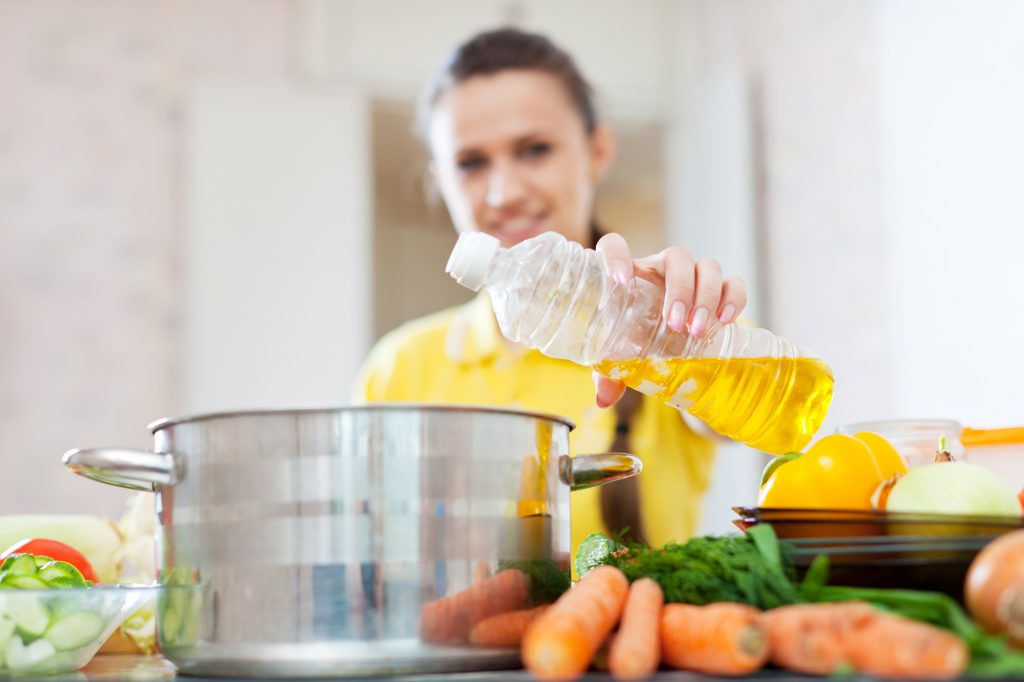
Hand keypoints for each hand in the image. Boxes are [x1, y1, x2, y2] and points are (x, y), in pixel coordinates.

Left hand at [592, 233, 747, 407]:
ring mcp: (693, 278)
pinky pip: (734, 282)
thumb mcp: (621, 357)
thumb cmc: (637, 343)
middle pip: (677, 257)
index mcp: (630, 276)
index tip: (620, 279)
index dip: (615, 254)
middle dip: (680, 289)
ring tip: (698, 331)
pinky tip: (726, 320)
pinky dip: (734, 297)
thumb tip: (604, 399)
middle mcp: (661, 270)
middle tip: (675, 324)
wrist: (669, 347)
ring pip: (707, 267)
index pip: (615, 246)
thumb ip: (610, 374)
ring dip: (706, 297)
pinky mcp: (719, 292)